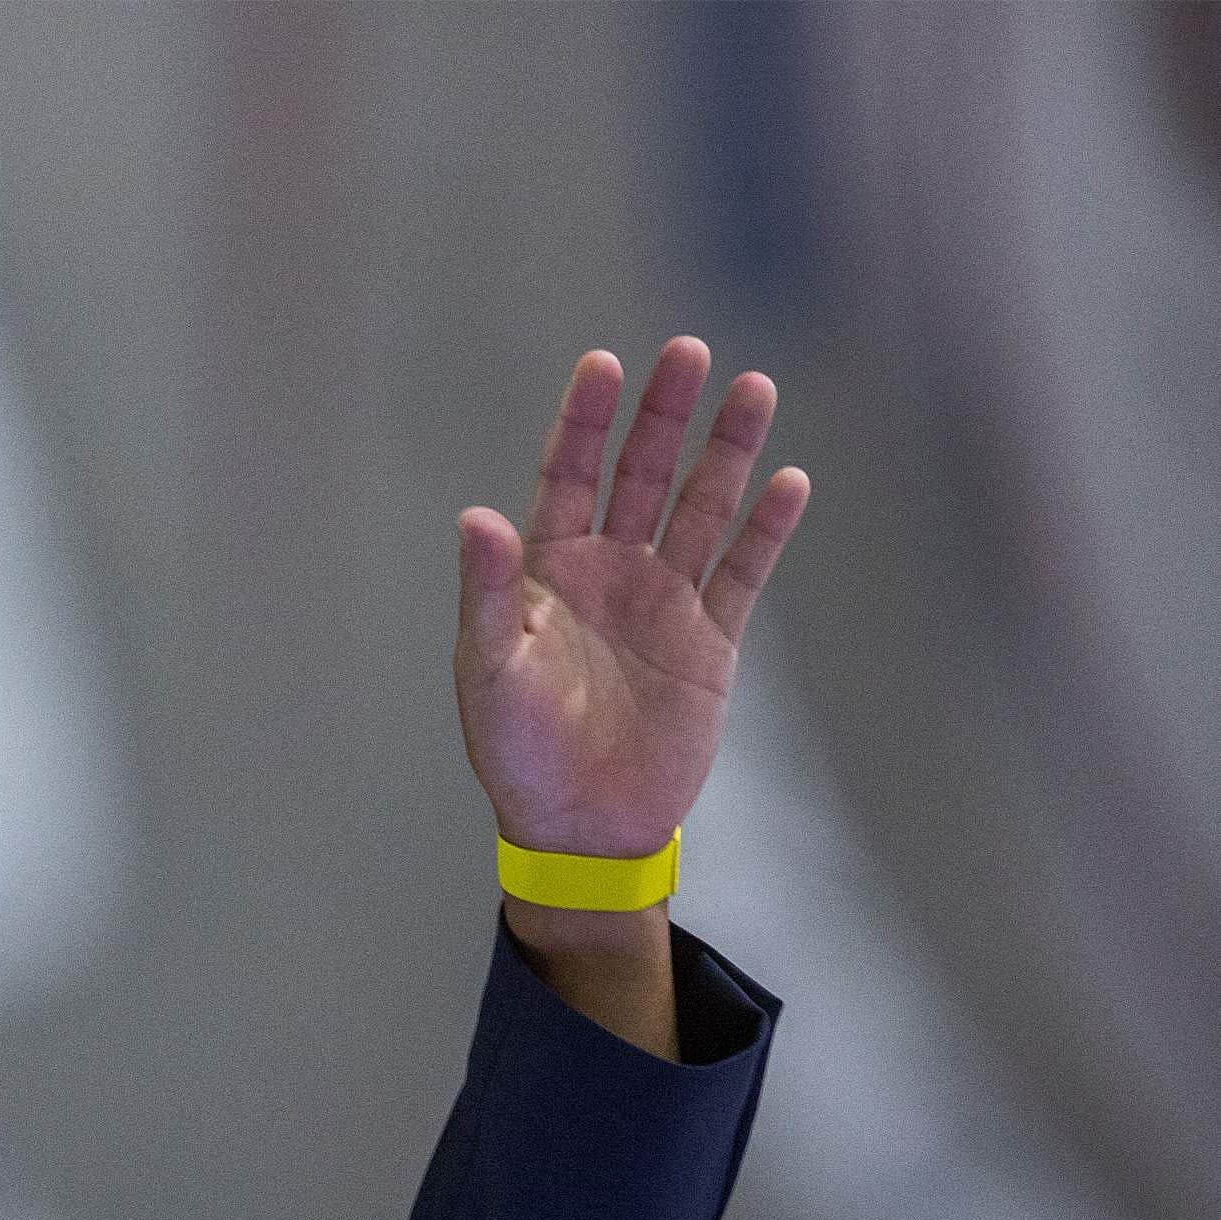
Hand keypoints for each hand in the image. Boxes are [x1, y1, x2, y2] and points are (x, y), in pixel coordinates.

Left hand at [454, 338, 809, 858]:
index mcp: (547, 571)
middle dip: (664, 415)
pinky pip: (744, 573)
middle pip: (642, 475)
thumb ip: (486, 595)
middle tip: (689, 350)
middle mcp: (608, 572)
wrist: (580, 825)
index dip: (584, 420)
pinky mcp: (711, 642)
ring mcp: (663, 602)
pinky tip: (788, 481)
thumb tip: (475, 518)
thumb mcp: (490, 671)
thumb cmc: (517, 752)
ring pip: (702, 509)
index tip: (603, 362)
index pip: (566, 475)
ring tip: (753, 387)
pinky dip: (766, 529)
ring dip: (727, 451)